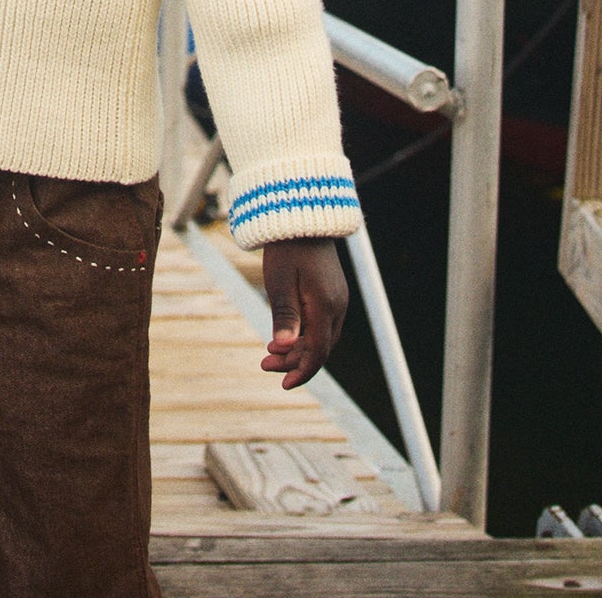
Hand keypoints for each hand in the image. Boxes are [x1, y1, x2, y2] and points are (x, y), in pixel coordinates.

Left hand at [259, 236, 346, 388]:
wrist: (301, 216)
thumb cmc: (286, 248)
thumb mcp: (279, 280)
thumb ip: (284, 315)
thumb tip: (284, 348)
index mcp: (325, 306)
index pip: (319, 352)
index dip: (302, 371)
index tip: (283, 385)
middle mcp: (337, 306)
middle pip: (320, 347)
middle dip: (294, 361)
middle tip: (264, 366)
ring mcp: (337, 298)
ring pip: (321, 336)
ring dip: (297, 348)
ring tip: (269, 353)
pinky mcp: (332, 292)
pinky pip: (320, 323)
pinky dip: (303, 334)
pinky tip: (283, 336)